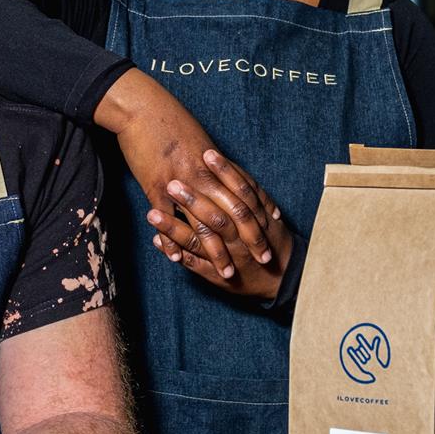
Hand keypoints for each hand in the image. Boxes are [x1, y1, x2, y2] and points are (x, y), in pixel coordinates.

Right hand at [95, 68, 273, 277]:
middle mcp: (203, 175)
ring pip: (205, 224)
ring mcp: (179, 182)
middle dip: (250, 240)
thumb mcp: (195, 138)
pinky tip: (179, 259)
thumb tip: (222, 172)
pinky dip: (173, 243)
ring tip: (228, 273)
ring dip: (218, 252)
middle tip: (262, 260)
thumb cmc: (167, 117)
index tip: (272, 231)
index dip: (260, 215)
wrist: (140, 106)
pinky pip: (169, 220)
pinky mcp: (156, 186)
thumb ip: (210, 160)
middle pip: (233, 214)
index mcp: (215, 162)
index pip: (246, 194)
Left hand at [152, 148, 293, 300]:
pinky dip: (176, 253)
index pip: (240, 193)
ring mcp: (228, 258)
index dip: (225, 173)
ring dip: (174, 228)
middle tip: (171, 183)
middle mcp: (240, 240)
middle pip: (216, 218)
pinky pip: (193, 265)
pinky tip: (156, 240)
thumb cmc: (272, 240)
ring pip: (199, 243)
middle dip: (193, 201)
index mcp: (255, 221)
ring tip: (151, 213)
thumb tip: (229, 168)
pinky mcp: (216, 276)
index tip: (206, 153)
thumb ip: (251, 193)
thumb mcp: (268, 215)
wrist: (283, 280)